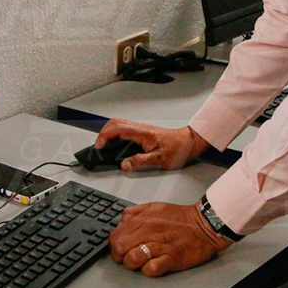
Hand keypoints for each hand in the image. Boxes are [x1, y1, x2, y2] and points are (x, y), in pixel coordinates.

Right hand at [95, 119, 209, 171]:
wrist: (189, 143)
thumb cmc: (178, 149)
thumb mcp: (159, 160)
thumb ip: (140, 161)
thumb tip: (125, 164)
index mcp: (141, 133)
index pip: (117, 129)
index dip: (104, 136)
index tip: (99, 146)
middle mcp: (140, 128)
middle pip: (115, 122)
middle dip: (102, 132)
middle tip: (98, 145)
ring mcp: (141, 129)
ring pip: (119, 124)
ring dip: (108, 131)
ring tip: (104, 144)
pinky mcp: (143, 132)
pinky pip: (125, 128)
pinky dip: (115, 133)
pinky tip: (116, 143)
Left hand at [108, 201, 232, 276]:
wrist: (206, 224)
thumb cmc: (181, 218)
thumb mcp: (155, 207)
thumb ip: (135, 212)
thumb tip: (121, 221)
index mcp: (143, 220)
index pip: (115, 235)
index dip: (114, 244)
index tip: (119, 247)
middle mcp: (149, 232)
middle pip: (119, 247)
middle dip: (119, 256)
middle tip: (126, 257)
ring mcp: (160, 246)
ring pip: (132, 259)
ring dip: (132, 263)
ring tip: (139, 262)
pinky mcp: (172, 258)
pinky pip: (151, 269)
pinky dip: (149, 270)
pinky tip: (153, 266)